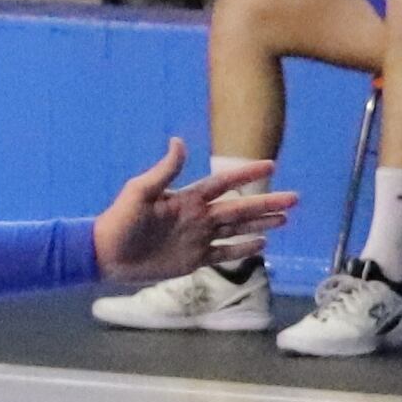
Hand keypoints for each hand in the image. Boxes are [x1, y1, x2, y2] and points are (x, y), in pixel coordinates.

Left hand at [92, 138, 291, 283]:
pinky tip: (262, 244)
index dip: (246, 174)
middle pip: (240, 208)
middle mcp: (199, 216)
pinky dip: (242, 249)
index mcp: (187, 198)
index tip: (271, 164)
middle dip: (267, 203)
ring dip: (261, 224)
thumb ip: (164, 171)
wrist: (107, 255)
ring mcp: (198, 238)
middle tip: (294, 198)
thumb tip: (179, 141)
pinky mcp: (194, 260)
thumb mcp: (140, 191)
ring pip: (237, 230)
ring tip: (285, 219)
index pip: (223, 183)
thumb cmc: (120, 220)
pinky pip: (223, 254)